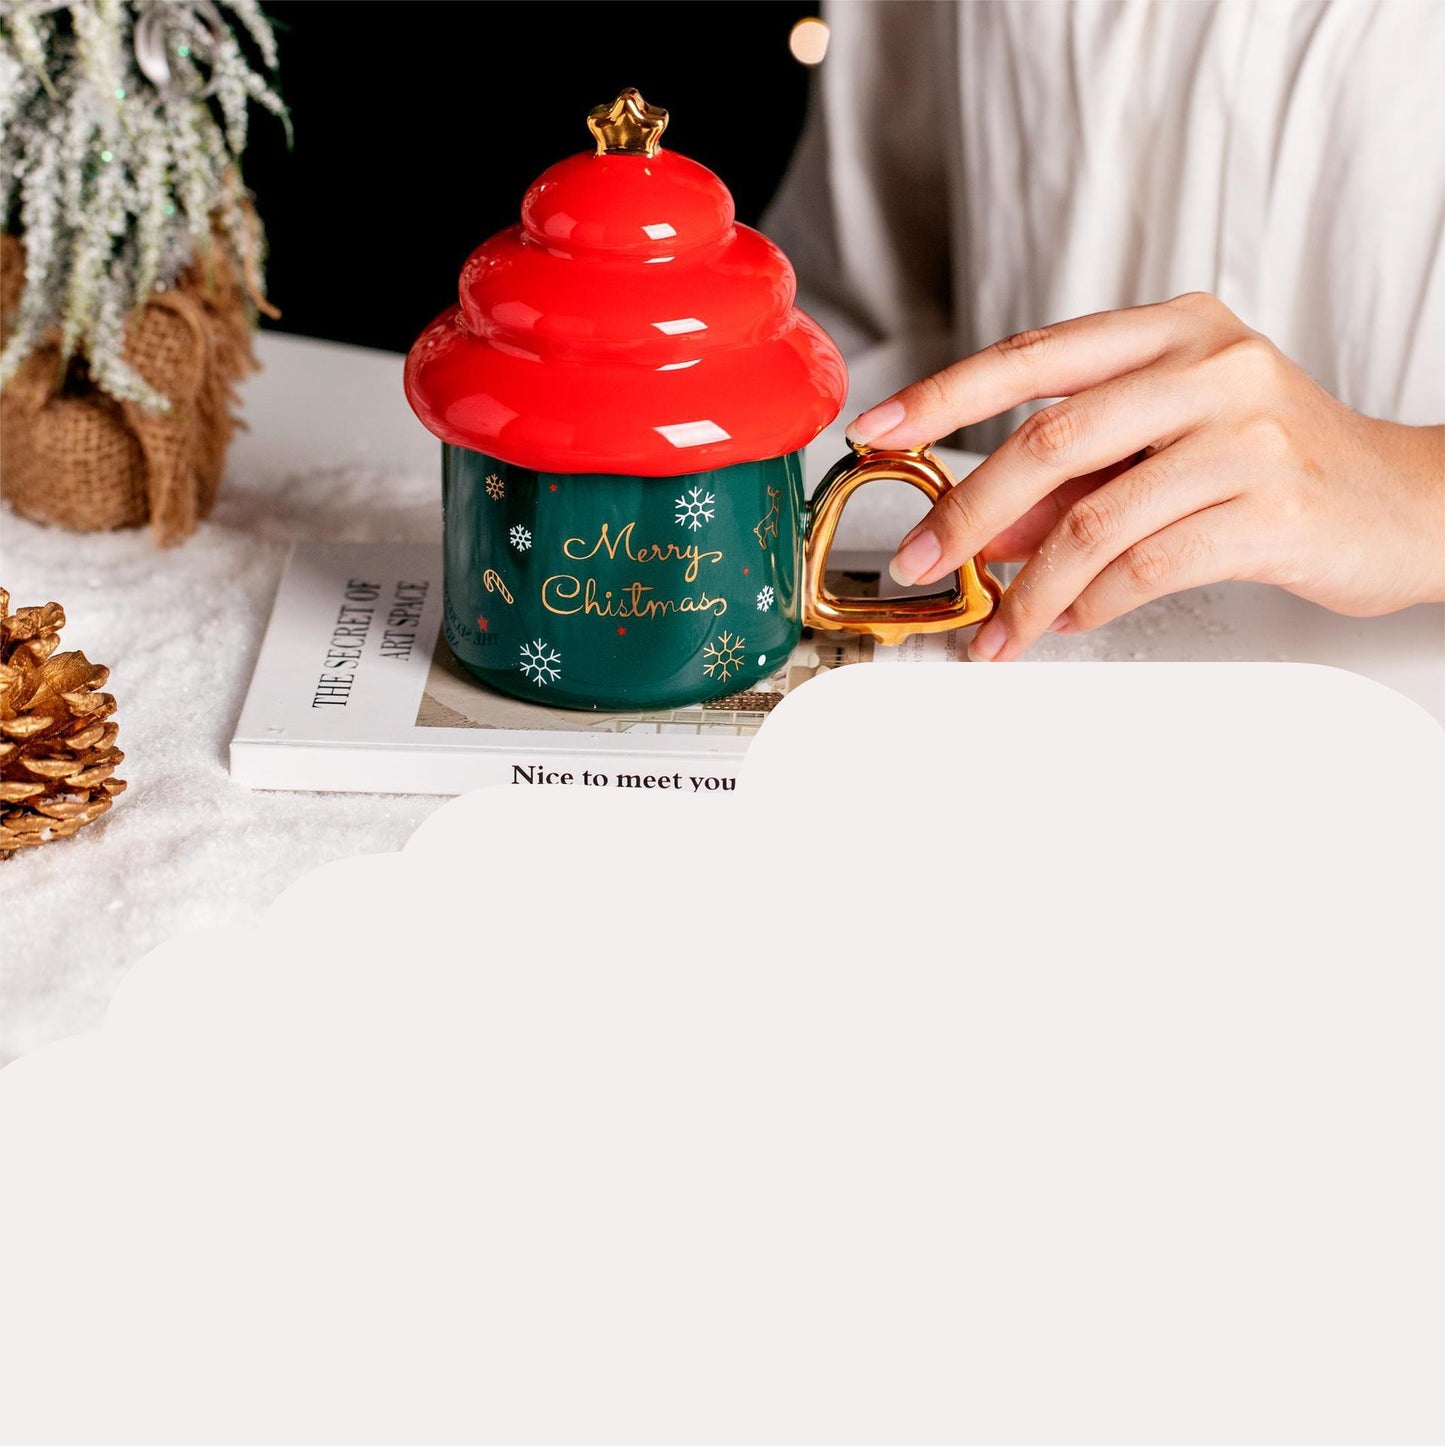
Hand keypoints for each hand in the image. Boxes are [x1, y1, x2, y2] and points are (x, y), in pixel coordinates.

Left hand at [844, 293, 1444, 661]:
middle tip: (921, 561)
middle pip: (1049, 440)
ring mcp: (1246, 433)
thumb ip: (1076, 480)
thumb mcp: (1166, 450)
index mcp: (1173, 331)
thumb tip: (980, 525)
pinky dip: (1092, 604)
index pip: (1032, 356)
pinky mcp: (1272, 507)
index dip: (944, 397)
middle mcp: (1211, 366)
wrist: (1407, 503)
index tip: (879, 433)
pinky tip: (1071, 620)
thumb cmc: (1276, 467)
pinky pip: (1146, 566)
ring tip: (997, 630)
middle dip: (966, 512)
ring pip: (1093, 518)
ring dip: (1027, 588)